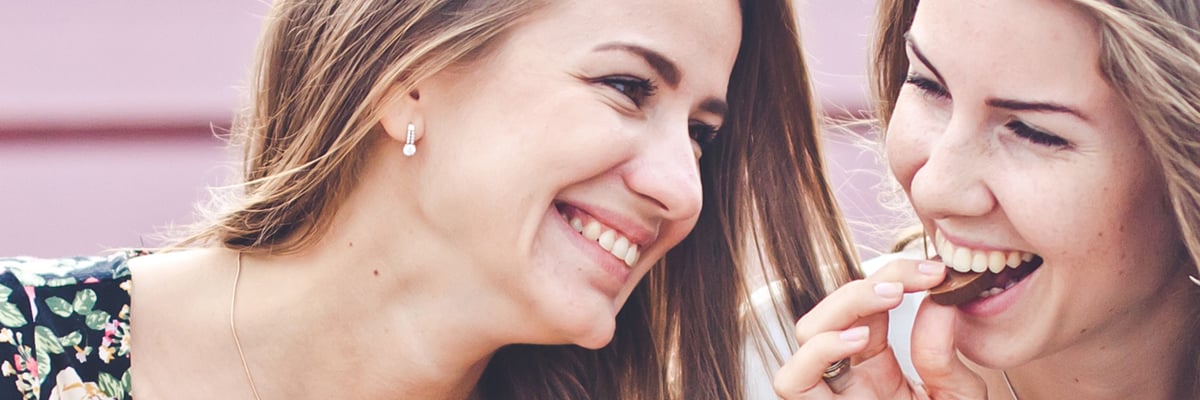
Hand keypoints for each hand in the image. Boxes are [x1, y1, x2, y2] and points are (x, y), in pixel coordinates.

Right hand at [771, 259, 987, 398]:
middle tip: (907, 282)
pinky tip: (858, 341)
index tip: (935, 271)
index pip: (872, 307)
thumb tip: (937, 302)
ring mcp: (831, 399)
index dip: (896, 276)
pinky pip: (791, 383)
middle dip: (863, 284)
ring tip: (883, 306)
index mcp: (879, 369)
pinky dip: (817, 352)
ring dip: (840, 308)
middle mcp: (847, 380)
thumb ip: (944, 355)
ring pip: (804, 335)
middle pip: (831, 312)